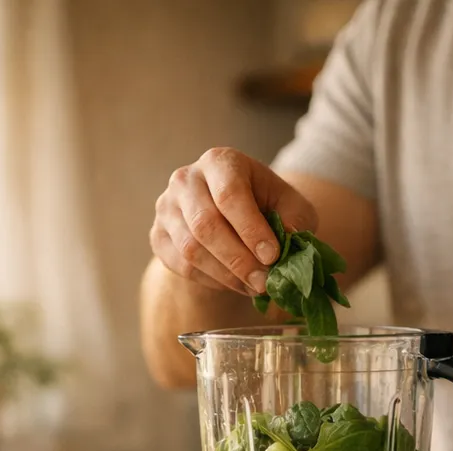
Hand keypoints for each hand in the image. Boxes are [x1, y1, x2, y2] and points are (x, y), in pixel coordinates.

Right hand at [150, 147, 317, 296]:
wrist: (232, 217)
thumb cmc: (265, 206)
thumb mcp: (289, 205)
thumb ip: (294, 218)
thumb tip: (290, 239)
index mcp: (220, 161)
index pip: (229, 194)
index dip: (250, 228)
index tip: (272, 256)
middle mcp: (186, 179)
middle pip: (206, 224)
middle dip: (238, 259)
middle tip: (264, 282)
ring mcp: (167, 208)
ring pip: (191, 249)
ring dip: (226, 275)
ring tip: (254, 287)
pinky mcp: (158, 236)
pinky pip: (181, 266)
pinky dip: (211, 280)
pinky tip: (234, 283)